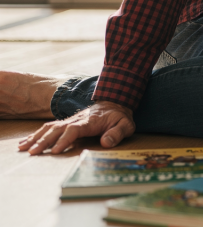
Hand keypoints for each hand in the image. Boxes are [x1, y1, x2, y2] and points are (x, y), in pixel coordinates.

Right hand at [18, 101, 134, 154]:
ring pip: (50, 127)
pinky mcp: (66, 123)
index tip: (56, 150)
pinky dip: (36, 134)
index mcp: (90, 121)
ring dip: (36, 137)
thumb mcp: (125, 125)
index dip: (65, 140)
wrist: (115, 103)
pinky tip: (25, 142)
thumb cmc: (119, 117)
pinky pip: (49, 127)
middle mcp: (77, 120)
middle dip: (44, 141)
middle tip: (33, 153)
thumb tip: (106, 142)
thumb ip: (117, 133)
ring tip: (24, 148)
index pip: (74, 130)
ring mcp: (70, 120)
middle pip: (57, 129)